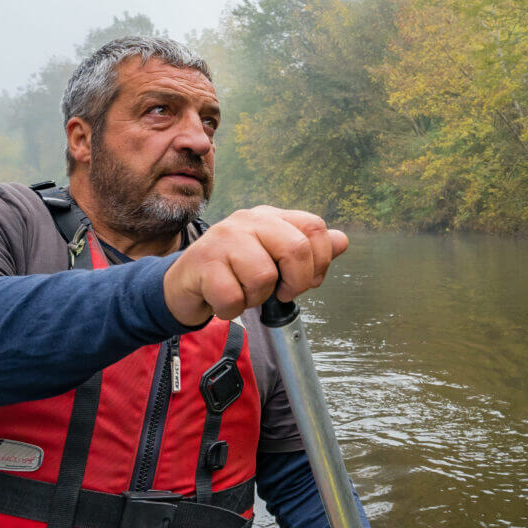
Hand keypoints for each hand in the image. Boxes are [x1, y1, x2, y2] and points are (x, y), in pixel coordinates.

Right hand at [162, 205, 347, 325]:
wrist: (185, 284)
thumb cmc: (233, 272)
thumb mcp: (274, 258)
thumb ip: (308, 251)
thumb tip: (342, 241)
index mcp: (271, 218)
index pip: (315, 227)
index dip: (320, 261)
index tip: (307, 280)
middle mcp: (249, 221)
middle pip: (297, 248)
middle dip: (295, 283)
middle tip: (280, 293)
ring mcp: (224, 239)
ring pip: (263, 276)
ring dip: (256, 298)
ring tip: (242, 292)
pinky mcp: (204, 262)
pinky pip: (233, 297)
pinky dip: (231, 309)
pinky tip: (222, 300)